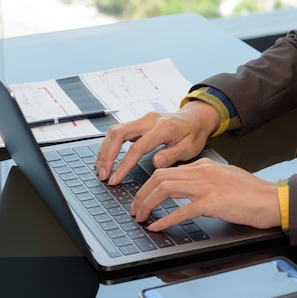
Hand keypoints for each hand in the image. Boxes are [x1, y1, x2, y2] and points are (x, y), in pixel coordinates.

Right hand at [95, 100, 219, 184]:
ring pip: (115, 131)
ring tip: (101, 169)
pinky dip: (109, 145)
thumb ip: (171, 155)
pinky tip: (106, 158)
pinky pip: (118, 132)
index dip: (123, 165)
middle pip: (118, 134)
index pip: (136, 147)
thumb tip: (155, 163)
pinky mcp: (138, 122)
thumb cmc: (194, 134)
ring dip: (104, 150)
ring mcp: (142, 119)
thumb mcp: (190, 148)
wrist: (196, 118)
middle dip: (106, 156)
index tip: (115, 179)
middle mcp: (149, 120)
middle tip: (103, 175)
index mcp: (162, 127)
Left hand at [131, 158, 281, 230]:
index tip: (142, 197)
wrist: (274, 199)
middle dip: (141, 193)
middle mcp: (203, 172)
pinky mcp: (213, 202)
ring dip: (148, 204)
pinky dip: (166, 220)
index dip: (149, 185)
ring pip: (165, 189)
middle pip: (159, 177)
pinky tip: (158, 227)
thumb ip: (205, 181)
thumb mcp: (224, 179)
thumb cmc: (252, 193)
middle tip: (135, 209)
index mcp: (204, 166)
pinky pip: (182, 210)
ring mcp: (207, 186)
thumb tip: (186, 191)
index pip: (167, 170)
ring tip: (141, 217)